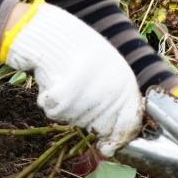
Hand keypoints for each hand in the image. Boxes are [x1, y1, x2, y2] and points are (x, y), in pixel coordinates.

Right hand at [1, 2, 141, 152]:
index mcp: (125, 82)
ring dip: (68, 108)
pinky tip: (51, 83)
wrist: (47, 31)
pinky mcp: (65, 96)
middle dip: (87, 119)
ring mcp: (89, 94)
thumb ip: (114, 94)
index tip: (107, 147)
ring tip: (64, 81)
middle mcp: (111, 90)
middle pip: (100, 126)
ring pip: (75, 120)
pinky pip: (56, 113)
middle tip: (75, 97)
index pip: (129, 122)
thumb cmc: (77, 48)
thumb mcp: (106, 66)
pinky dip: (49, 102)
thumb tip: (115, 130)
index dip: (118, 138)